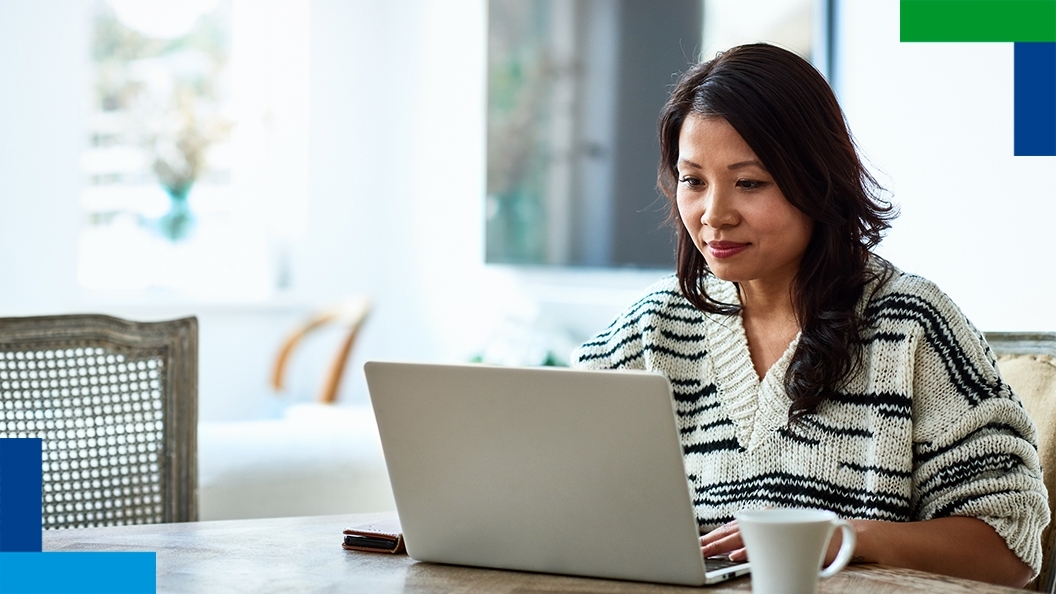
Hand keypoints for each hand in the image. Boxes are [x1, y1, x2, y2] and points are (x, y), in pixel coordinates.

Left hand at [700, 519, 847, 564]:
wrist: (846, 538)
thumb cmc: (811, 542)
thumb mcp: (780, 542)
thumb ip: (758, 543)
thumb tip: (730, 552)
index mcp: (765, 516)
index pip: (733, 527)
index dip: (714, 536)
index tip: (698, 545)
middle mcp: (770, 516)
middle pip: (734, 530)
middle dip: (712, 542)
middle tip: (695, 550)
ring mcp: (780, 525)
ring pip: (745, 537)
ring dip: (722, 546)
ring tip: (706, 553)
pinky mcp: (791, 538)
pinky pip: (765, 546)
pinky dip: (747, 552)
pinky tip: (734, 557)